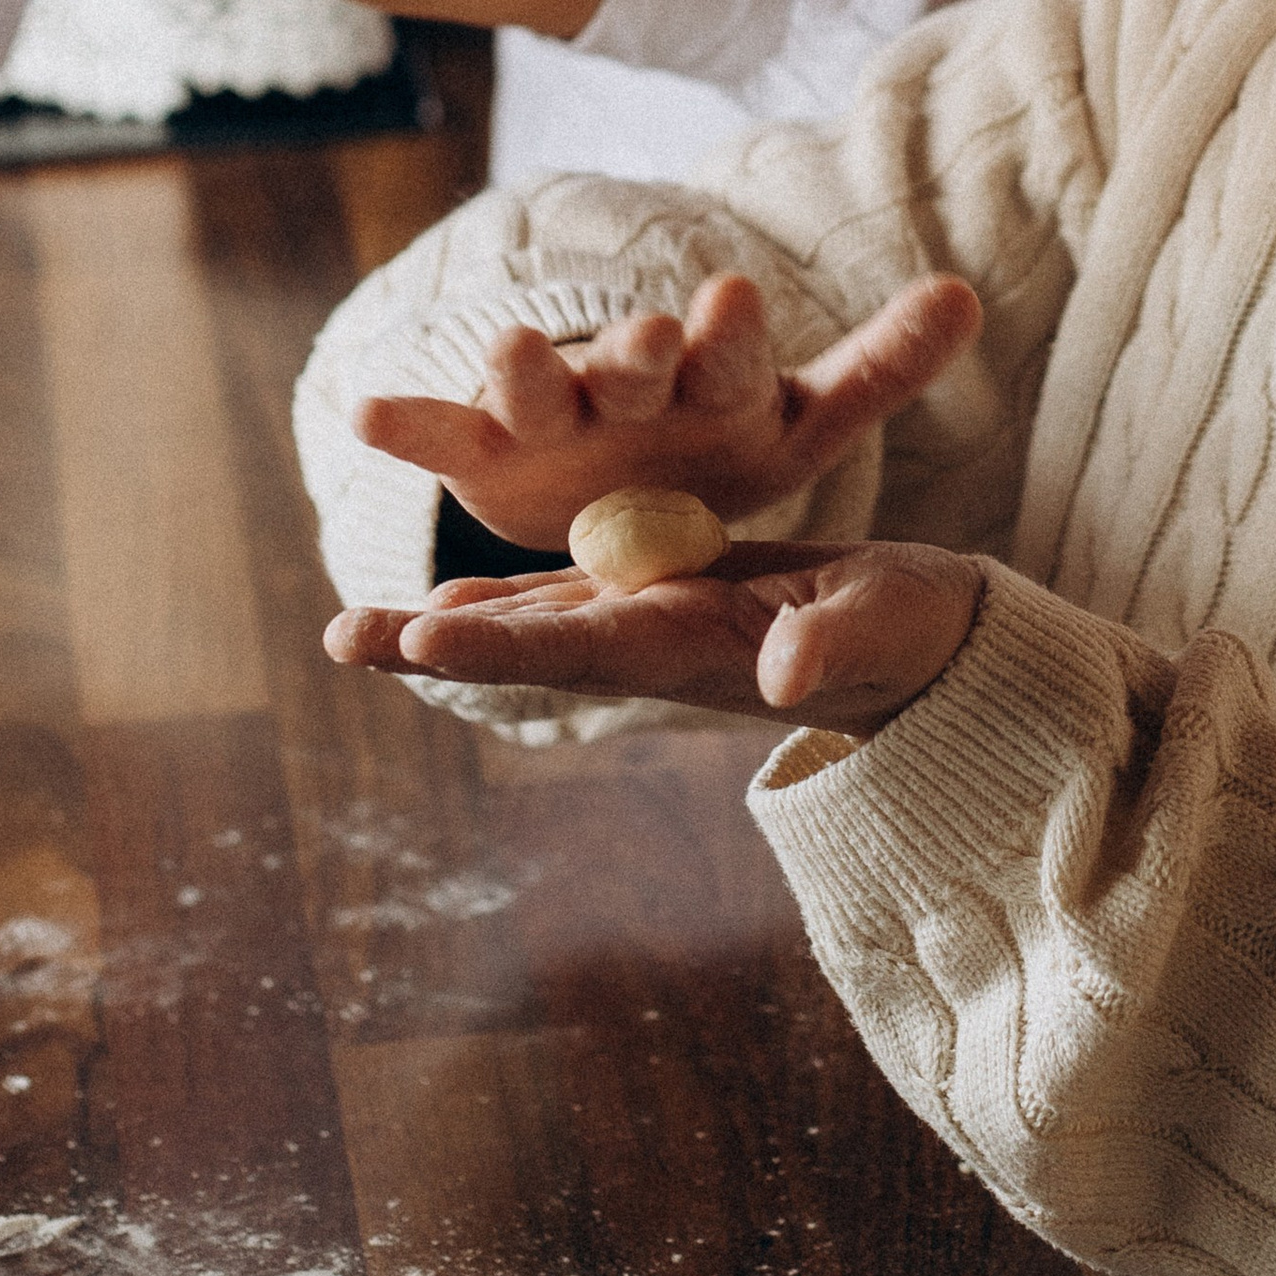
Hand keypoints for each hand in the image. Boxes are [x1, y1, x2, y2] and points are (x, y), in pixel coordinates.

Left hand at [327, 535, 984, 736]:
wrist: (937, 647)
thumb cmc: (922, 634)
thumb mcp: (887, 629)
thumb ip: (831, 649)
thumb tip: (780, 677)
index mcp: (703, 647)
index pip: (587, 647)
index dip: (504, 644)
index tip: (424, 639)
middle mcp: (663, 644)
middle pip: (530, 646)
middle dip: (436, 644)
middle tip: (338, 637)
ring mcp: (664, 625)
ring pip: (539, 624)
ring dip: (449, 628)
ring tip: (360, 628)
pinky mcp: (678, 597)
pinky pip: (577, 598)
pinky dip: (510, 601)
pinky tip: (455, 604)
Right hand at [354, 264, 985, 548]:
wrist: (621, 483)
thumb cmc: (718, 443)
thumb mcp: (802, 421)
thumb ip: (878, 364)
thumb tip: (968, 293)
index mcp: (713, 376)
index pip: (732, 351)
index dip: (734, 332)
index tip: (738, 299)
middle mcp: (630, 383)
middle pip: (635, 366)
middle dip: (636, 353)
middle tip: (646, 336)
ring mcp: (554, 411)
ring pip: (537, 388)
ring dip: (521, 370)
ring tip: (510, 349)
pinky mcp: (486, 446)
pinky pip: (443, 431)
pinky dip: (406, 421)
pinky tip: (365, 409)